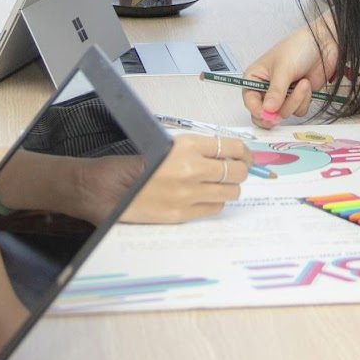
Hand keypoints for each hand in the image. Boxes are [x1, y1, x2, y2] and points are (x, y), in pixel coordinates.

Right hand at [121, 135, 250, 223]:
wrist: (114, 188)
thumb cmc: (140, 164)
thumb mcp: (170, 145)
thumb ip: (198, 149)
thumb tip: (227, 156)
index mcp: (187, 146)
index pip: (231, 147)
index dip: (243, 153)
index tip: (244, 156)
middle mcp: (191, 169)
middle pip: (237, 171)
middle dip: (240, 171)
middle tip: (235, 171)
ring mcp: (189, 194)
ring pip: (231, 192)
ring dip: (230, 188)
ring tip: (221, 185)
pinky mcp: (184, 213)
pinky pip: (215, 208)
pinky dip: (215, 202)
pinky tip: (207, 197)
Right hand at [243, 20, 335, 127]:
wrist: (324, 45)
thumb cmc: (298, 48)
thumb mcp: (283, 69)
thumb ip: (275, 91)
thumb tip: (267, 110)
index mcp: (255, 77)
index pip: (249, 101)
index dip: (257, 110)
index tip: (267, 113)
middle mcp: (266, 89)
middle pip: (263, 114)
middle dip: (275, 114)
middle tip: (281, 114)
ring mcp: (282, 95)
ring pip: (283, 113)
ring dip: (295, 101)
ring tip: (303, 83)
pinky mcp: (297, 99)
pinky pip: (298, 111)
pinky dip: (304, 100)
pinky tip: (307, 84)